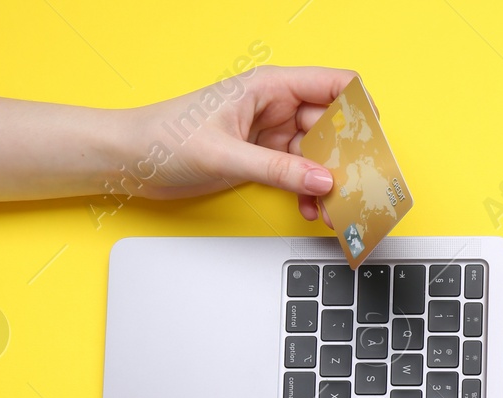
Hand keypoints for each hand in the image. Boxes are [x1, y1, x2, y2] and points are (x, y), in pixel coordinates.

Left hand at [125, 65, 363, 223]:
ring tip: (334, 208)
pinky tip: (310, 209)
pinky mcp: (262, 158)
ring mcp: (270, 133)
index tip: (374, 143)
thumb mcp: (226, 156)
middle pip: (333, 125)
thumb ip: (278, 171)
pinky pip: (300, 174)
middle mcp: (275, 106)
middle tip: (358, 187)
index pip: (335, 84)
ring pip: (319, 155)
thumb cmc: (162, 139)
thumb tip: (322, 181)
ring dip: (330, 182)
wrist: (128, 159)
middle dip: (348, 157)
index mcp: (269, 87)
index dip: (361, 110)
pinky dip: (309, 192)